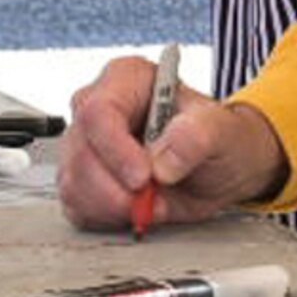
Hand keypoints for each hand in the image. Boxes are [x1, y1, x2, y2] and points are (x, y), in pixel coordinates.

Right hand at [58, 54, 289, 231]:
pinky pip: (76, 205)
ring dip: (112, 205)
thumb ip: (197, 136)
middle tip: (151, 199)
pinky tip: (135, 208)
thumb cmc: (218, 136)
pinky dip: (106, 217)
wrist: (220, 167)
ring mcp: (86, 145)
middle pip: (80, 152)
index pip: (99, 111)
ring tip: (152, 201)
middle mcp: (99, 109)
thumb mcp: (223, 130)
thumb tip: (162, 160)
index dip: (116, 150)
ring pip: (73, 183)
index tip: (142, 177)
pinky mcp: (83, 179)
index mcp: (127, 79)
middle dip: (115, 188)